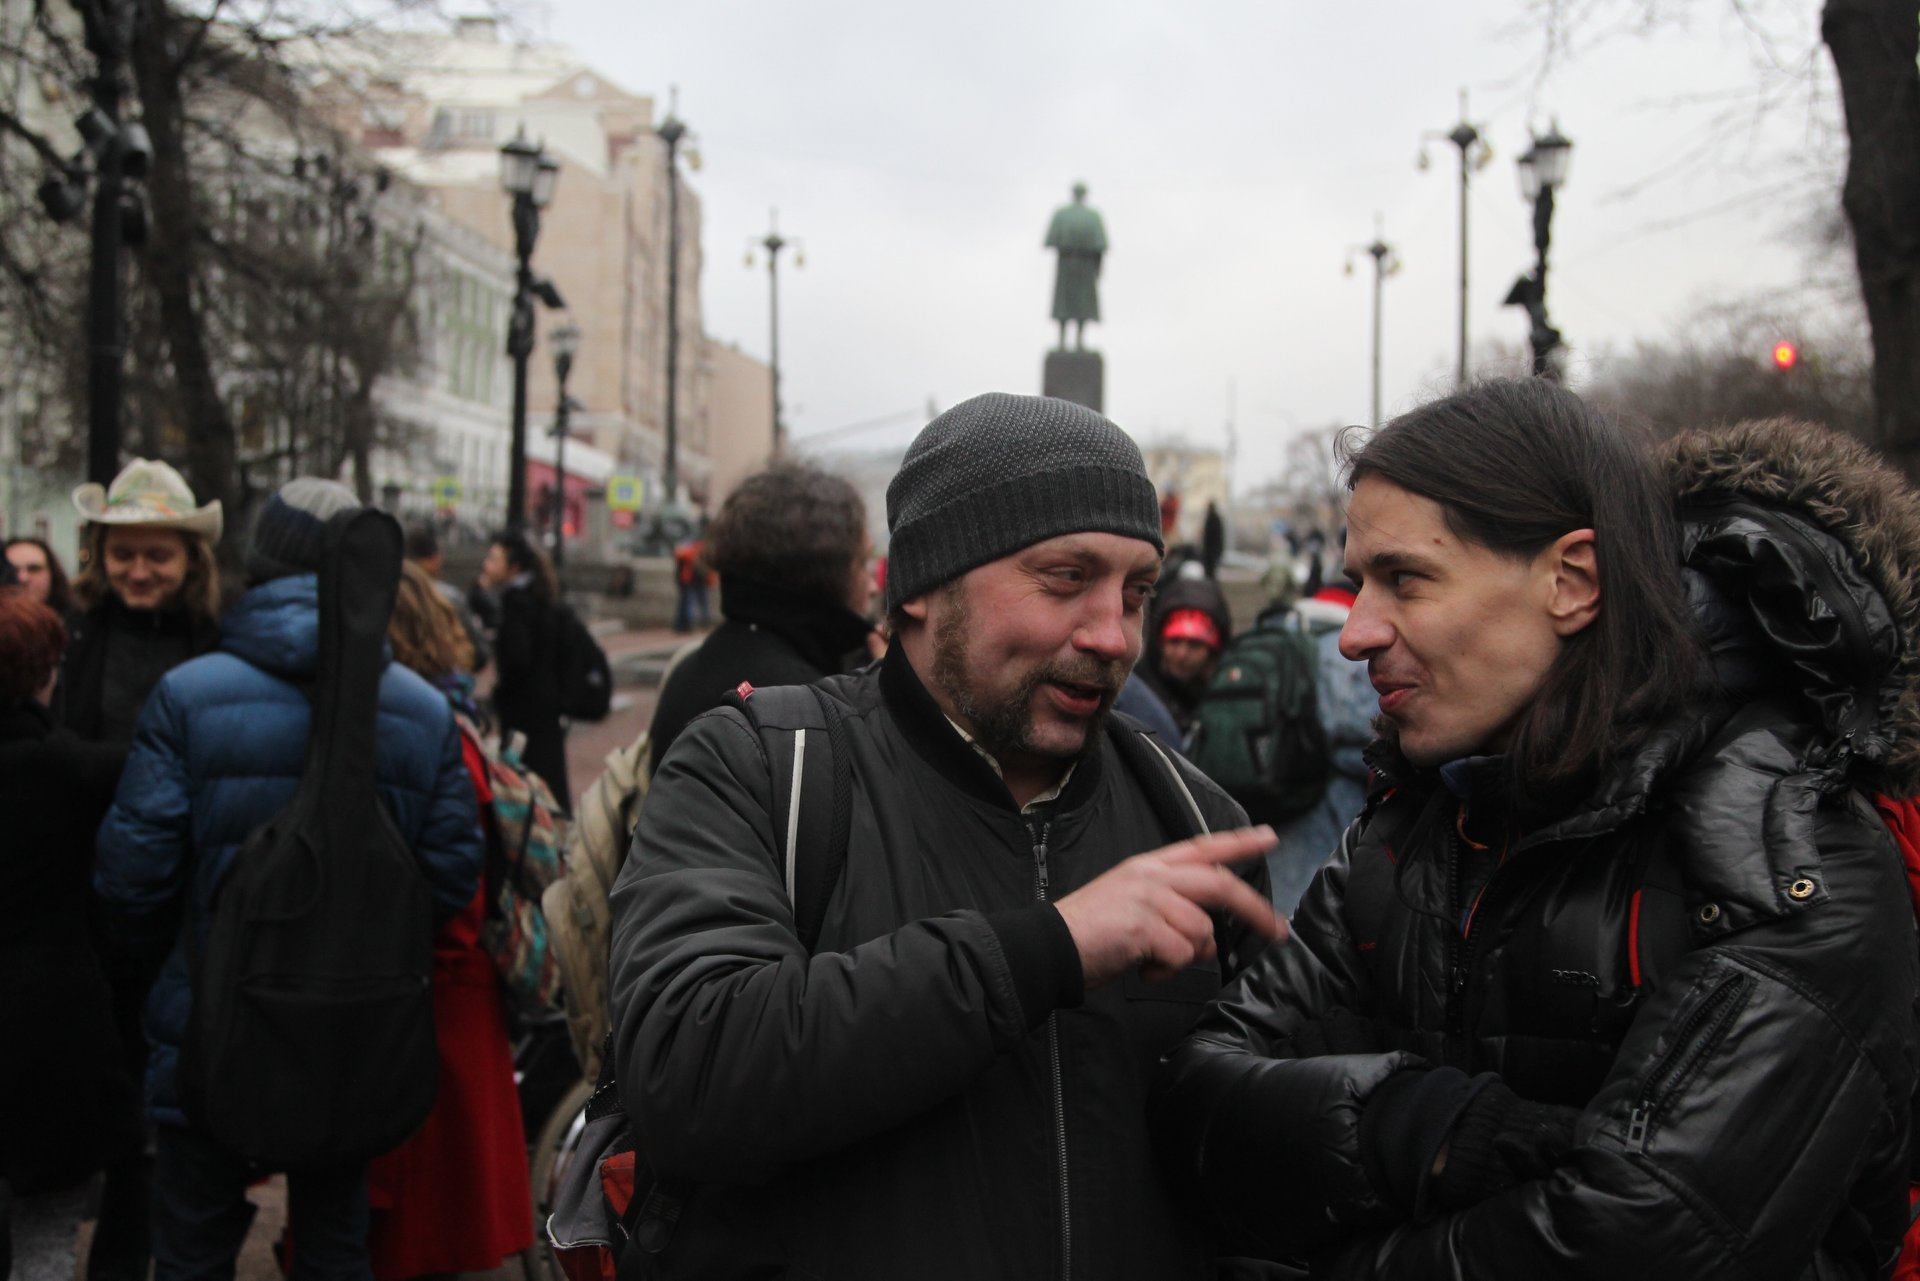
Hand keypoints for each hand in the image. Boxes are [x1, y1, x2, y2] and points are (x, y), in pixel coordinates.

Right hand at [1054, 827, 1284, 988]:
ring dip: (1184, 957)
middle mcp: (1151, 875)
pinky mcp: (1144, 924)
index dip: (1238, 843)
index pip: (1202, 847)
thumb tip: (1207, 935)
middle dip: (1254, 909)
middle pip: (1218, 884)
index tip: (1268, 837)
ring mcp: (1148, 897)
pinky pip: (1181, 955)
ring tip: (1151, 959)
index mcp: (1148, 866)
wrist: (1049, 946)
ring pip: (1201, 931)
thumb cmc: (1090, 933)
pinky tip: (1141, 966)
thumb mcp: (1133, 906)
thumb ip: (1172, 909)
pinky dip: (1165, 971)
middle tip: (1276, 930)